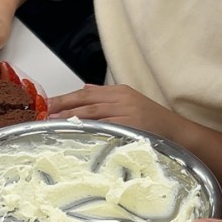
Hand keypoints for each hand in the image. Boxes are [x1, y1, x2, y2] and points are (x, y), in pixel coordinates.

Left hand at [47, 84, 182, 137]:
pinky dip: (89, 128)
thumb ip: (105, 97)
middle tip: (44, 112)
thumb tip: (84, 89)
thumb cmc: (152, 121)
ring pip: (92, 111)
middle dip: (63, 105)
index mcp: (119, 91)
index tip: (48, 103)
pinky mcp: (130, 124)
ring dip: (71, 116)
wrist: (177, 132)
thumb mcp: (129, 103)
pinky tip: (76, 131)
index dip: (66, 97)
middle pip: (86, 100)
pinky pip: (104, 125)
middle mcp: (121, 98)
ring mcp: (126, 111)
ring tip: (53, 121)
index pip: (86, 92)